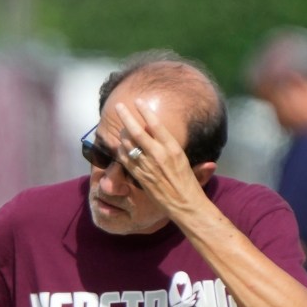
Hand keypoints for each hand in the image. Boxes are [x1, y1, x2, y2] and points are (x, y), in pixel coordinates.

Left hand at [110, 102, 210, 220]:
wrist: (185, 204)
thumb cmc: (188, 182)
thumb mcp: (184, 159)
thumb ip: (171, 146)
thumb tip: (159, 132)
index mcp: (172, 148)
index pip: (156, 124)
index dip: (145, 111)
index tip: (138, 101)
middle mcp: (158, 154)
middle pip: (137, 131)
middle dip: (126, 116)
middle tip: (118, 106)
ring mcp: (147, 165)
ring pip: (128, 144)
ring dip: (122, 134)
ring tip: (120, 127)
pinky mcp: (140, 176)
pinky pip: (125, 160)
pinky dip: (120, 151)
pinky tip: (118, 146)